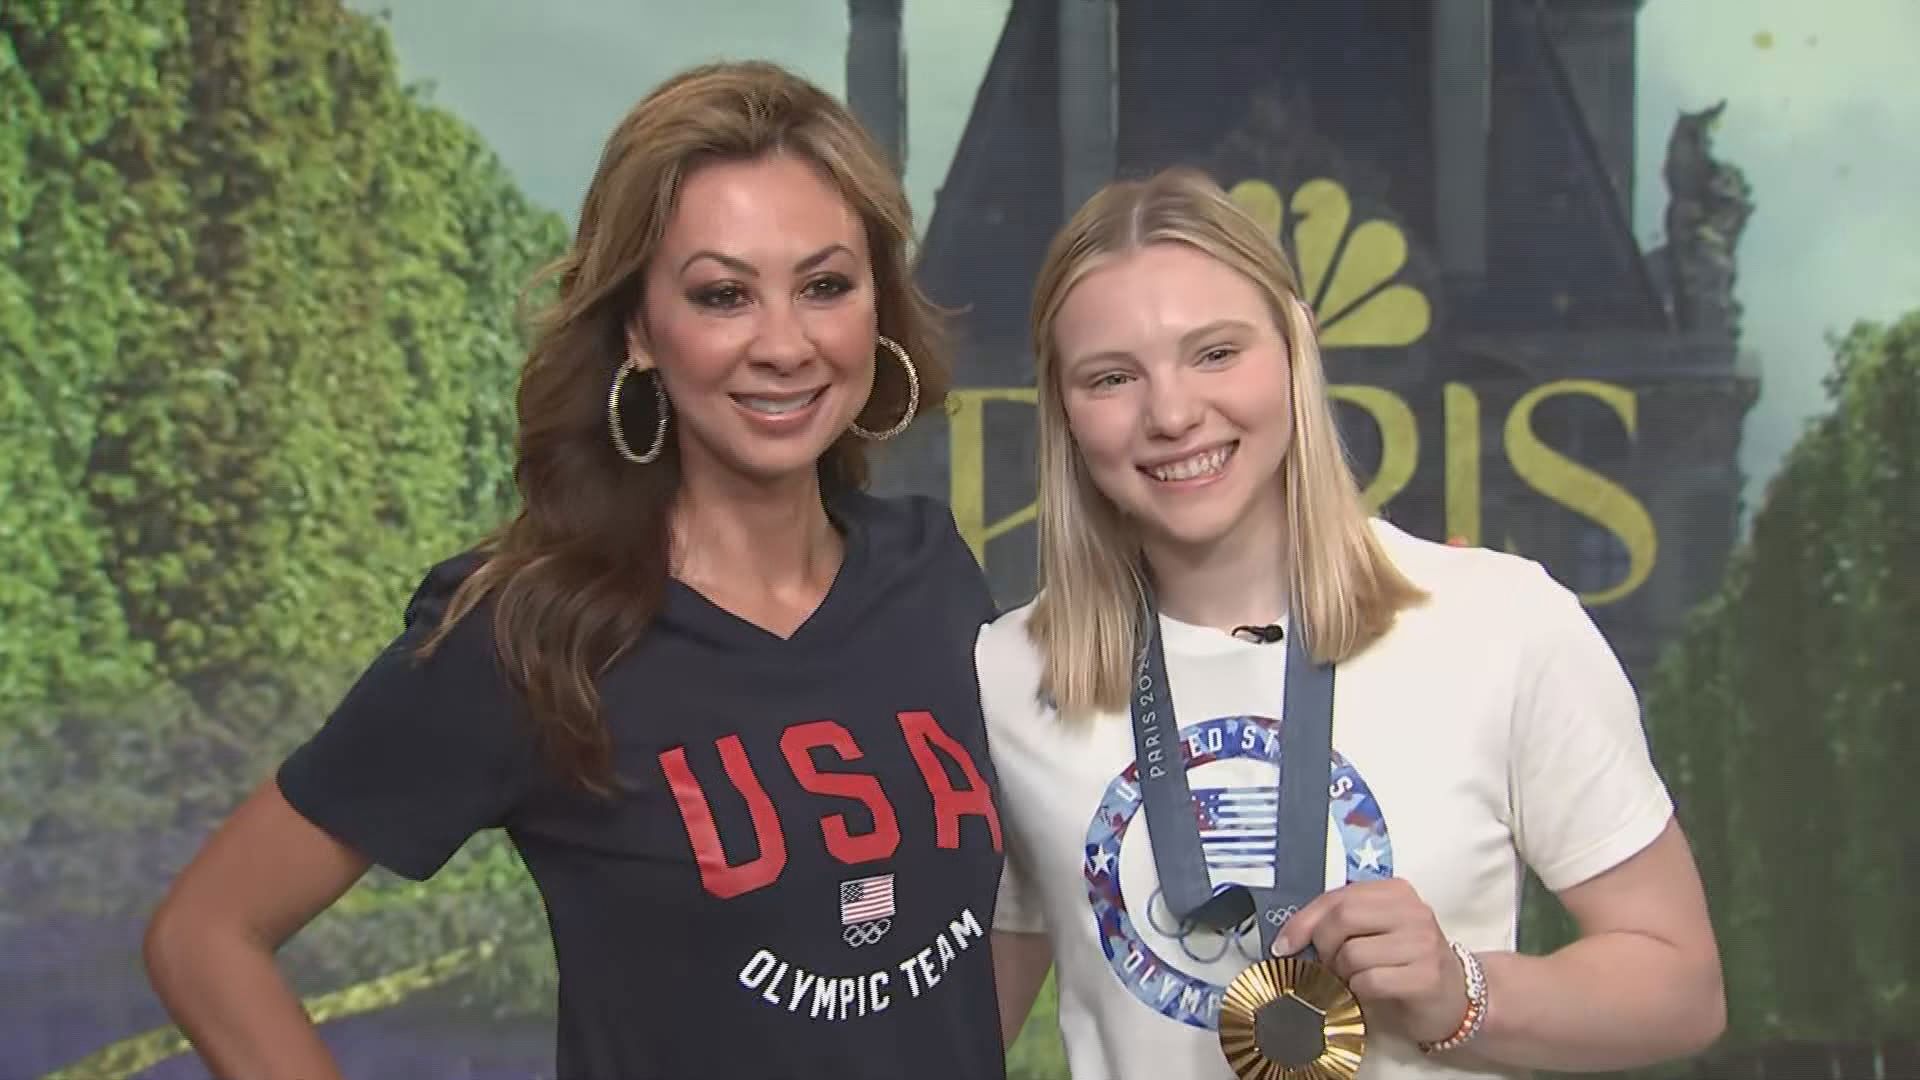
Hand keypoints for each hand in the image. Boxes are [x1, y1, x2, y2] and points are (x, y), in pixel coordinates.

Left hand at [1269, 879, 1468, 1045]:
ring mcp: (1422, 942)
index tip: (1284, 945)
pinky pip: (1369, 981)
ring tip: (1353, 981)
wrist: (1456, 999)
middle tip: (1328, 967)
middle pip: (1341, 919)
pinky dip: (1358, 992)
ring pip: (1352, 953)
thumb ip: (1341, 923)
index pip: (1336, 897)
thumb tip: (1291, 938)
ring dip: (1342, 975)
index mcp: (1395, 891)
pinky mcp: (1425, 976)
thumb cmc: (1405, 964)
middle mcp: (1412, 910)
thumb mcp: (1375, 932)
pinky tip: (1368, 994)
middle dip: (1323, 948)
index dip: (1302, 921)